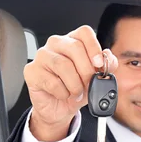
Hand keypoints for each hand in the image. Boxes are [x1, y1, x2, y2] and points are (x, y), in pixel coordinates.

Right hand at [23, 25, 117, 140]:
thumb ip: (107, 66)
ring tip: (76, 92)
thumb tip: (108, 56)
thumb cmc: (76, 90)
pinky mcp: (32, 71)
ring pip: (63, 65)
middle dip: (86, 70)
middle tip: (89, 83)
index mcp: (73, 41)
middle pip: (74, 47)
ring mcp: (42, 56)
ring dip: (75, 84)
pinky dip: (63, 93)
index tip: (99, 64)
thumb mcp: (96, 79)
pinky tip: (64, 95)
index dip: (94, 47)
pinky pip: (51, 81)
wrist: (59, 109)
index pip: (84, 32)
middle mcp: (56, 44)